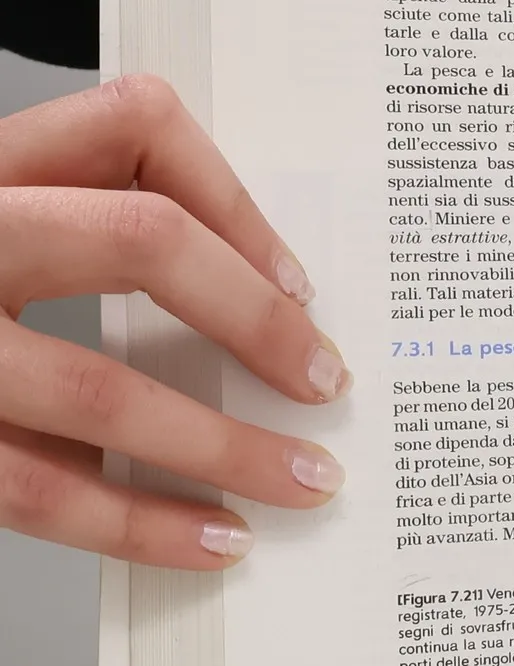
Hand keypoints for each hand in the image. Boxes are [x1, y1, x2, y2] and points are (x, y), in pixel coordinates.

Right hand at [0, 75, 349, 568]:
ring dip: (220, 447)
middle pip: (136, 240)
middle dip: (255, 320)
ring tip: (302, 480)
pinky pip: (36, 490)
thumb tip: (255, 286)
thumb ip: (84, 214)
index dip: (235, 198)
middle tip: (327, 380)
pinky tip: (207, 540)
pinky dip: (136, 524)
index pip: (132, 124)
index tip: (299, 281)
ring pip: (94, 389)